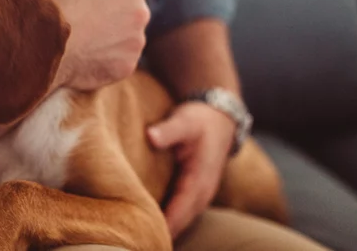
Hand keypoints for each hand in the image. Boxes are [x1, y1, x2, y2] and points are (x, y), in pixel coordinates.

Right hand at [43, 0, 150, 90]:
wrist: (37, 42)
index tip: (91, 1)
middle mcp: (141, 11)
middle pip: (132, 13)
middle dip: (114, 17)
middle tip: (83, 22)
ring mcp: (136, 42)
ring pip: (128, 40)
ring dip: (111, 41)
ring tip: (81, 41)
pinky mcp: (127, 67)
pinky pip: (120, 63)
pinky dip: (106, 62)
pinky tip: (83, 57)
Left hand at [146, 102, 236, 237]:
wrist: (219, 118)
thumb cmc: (199, 120)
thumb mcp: (184, 121)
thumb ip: (168, 130)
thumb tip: (152, 136)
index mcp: (198, 181)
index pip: (178, 211)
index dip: (163, 226)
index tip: (144, 237)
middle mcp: (201, 193)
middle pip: (180, 223)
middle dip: (162, 236)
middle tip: (136, 244)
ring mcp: (200, 195)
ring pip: (182, 222)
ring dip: (166, 232)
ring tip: (140, 243)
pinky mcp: (194, 193)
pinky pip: (181, 214)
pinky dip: (169, 223)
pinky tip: (150, 228)